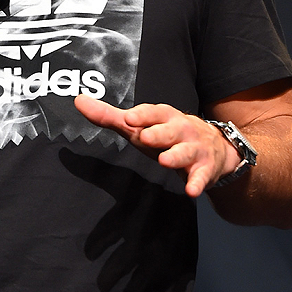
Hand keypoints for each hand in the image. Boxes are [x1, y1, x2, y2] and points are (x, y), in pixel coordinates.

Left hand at [74, 96, 237, 196]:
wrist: (213, 146)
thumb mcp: (139, 125)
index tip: (129, 118)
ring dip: (176, 156)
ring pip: (186, 152)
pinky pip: (201, 176)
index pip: (154, 112)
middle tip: (145, 137)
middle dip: (159, 133)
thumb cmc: (166, 134)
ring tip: (165, 161)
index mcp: (164, 116)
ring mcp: (194, 149)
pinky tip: (191, 191)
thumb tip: (78, 101)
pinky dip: (197, 183)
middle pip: (170, 130)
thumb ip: (109, 116)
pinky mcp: (204, 169)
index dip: (142, 115)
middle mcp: (181, 130)